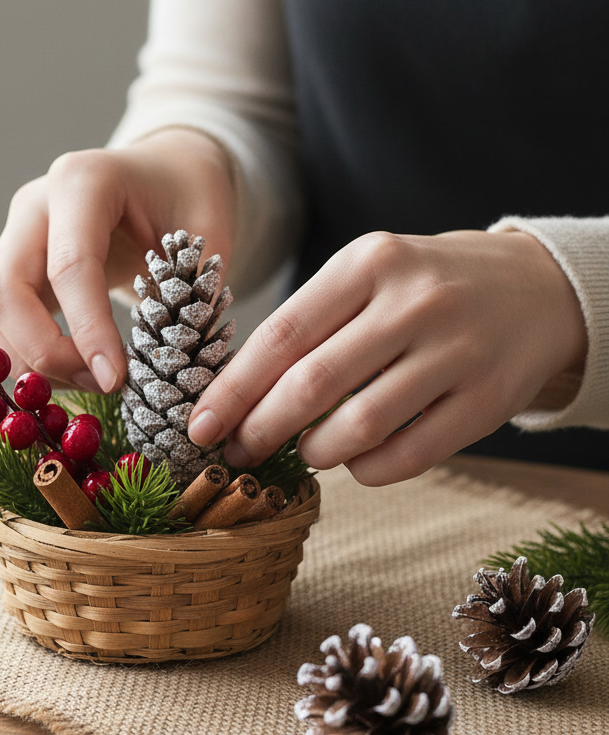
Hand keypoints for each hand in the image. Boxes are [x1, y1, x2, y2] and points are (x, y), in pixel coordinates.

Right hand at [0, 129, 235, 391]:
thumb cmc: (186, 195)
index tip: (114, 379)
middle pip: (5, 292)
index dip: (88, 330)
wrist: (161, 174)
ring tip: (89, 380)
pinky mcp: (4, 269)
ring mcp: (11, 237)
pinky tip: (68, 369)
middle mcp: (33, 207)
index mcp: (83, 182)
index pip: (70, 266)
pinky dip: (19, 357)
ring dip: (28, 361)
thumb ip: (195, 286)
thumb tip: (173, 357)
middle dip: (46, 353)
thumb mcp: (209, 227)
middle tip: (100, 384)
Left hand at [188, 230, 587, 485]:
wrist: (535, 289)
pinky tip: (354, 462)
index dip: (233, 388)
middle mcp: (414, 301)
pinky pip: (409, 454)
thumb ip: (308, 326)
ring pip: (360, 425)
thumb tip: (235, 397)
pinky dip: (367, 470)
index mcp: (368, 263)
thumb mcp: (365, 278)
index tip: (199, 425)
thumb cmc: (422, 290)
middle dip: (261, 428)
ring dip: (315, 452)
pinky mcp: (489, 398)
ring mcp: (457, 350)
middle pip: (313, 383)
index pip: (282, 334)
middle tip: (235, 452)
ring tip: (303, 451)